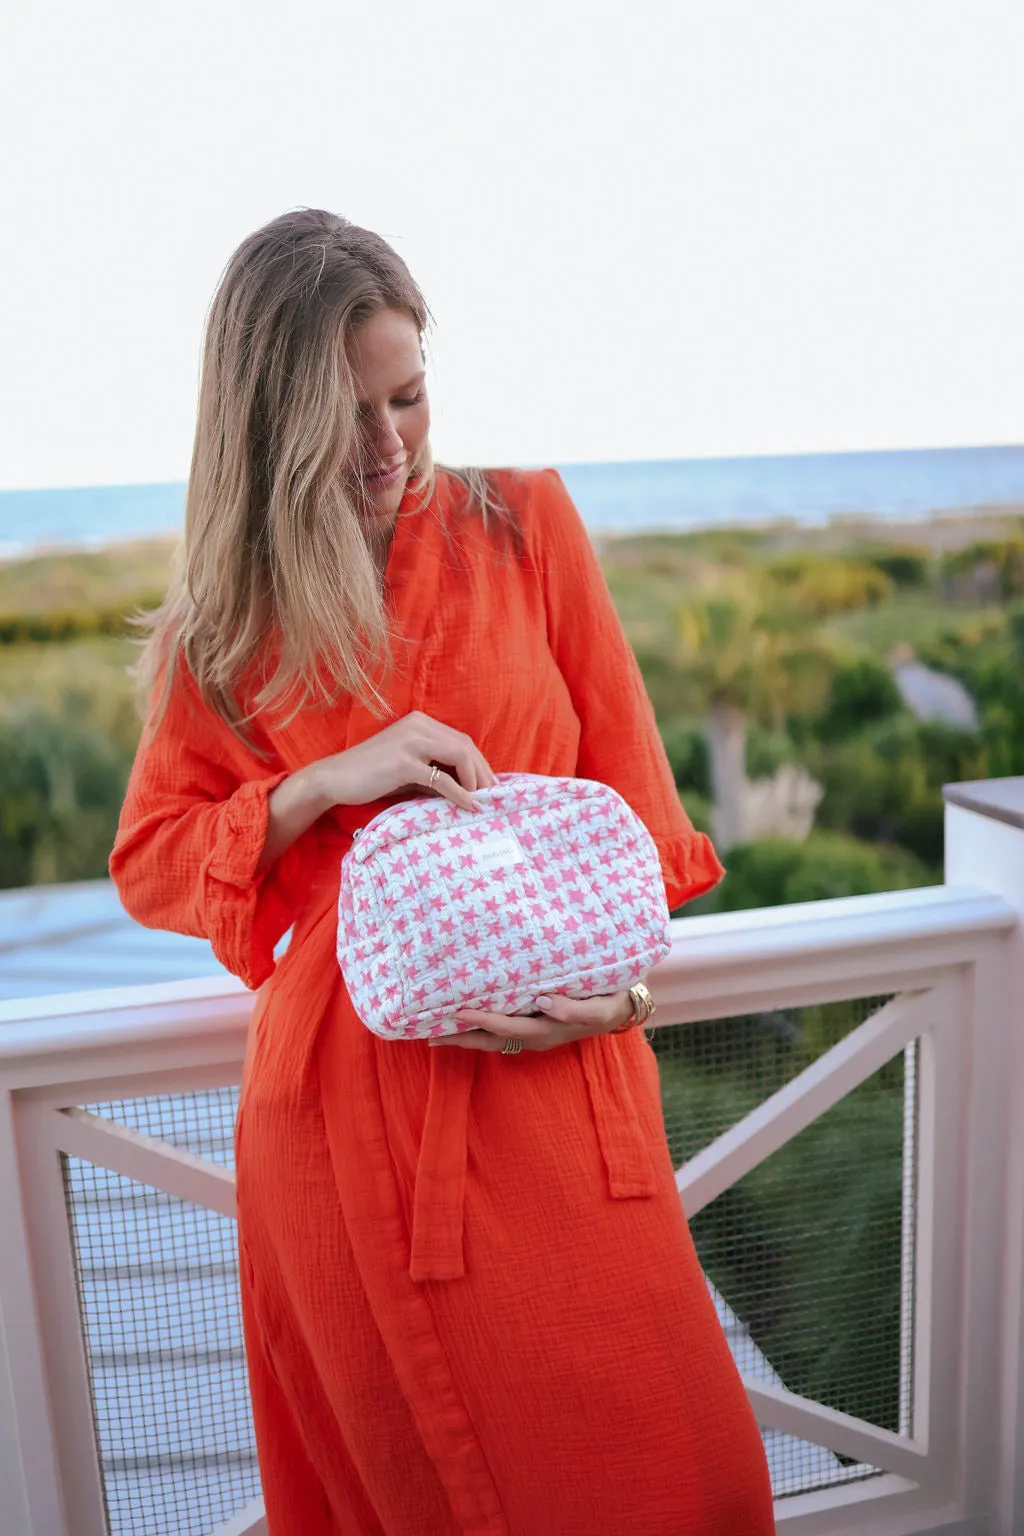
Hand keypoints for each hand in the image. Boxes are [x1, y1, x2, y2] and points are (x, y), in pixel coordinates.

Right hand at [313, 711, 496, 814]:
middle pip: (465, 746)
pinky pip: (441, 779)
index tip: (491, 786)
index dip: (480, 764)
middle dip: (484, 773)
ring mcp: (410, 742)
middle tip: (494, 797)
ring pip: (459, 757)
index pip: (461, 740)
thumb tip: (468, 789)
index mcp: (420, 722)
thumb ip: (435, 772)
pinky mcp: (403, 763)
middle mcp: (418, 725)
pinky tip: (470, 806)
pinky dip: (460, 794)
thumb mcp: (409, 769)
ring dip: (476, 781)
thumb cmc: (372, 776)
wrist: (334, 779)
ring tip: (483, 802)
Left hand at [428, 990, 635, 1052]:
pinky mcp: (535, 1026)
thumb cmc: (610, 1002)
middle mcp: (536, 1036)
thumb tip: (543, 1002)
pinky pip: (502, 1031)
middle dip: (461, 1038)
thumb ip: (574, 1008)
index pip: (507, 1027)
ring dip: (466, 1036)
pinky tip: (466, 1021)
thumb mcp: (599, 1007)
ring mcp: (534, 1033)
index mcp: (548, 1030)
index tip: (456, 1011)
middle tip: (428, 1034)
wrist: (624, 1007)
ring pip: (493, 1038)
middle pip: (491, 1040)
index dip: (481, 1020)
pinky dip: (481, 1028)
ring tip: (436, 1032)